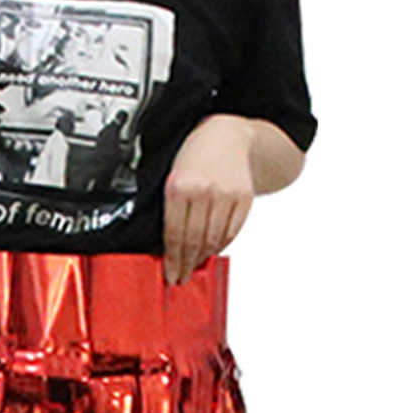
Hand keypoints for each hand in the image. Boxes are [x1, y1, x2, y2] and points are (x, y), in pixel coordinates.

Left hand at [162, 114, 256, 284]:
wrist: (227, 134)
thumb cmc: (195, 157)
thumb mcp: (173, 178)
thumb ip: (171, 210)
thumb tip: (169, 249)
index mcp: (179, 186)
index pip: (174, 234)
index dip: (172, 260)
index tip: (171, 275)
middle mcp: (203, 191)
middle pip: (193, 241)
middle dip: (186, 264)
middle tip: (181, 277)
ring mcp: (226, 194)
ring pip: (213, 240)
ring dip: (203, 257)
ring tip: (195, 265)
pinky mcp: (244, 198)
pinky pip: (231, 232)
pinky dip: (220, 245)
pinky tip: (212, 250)